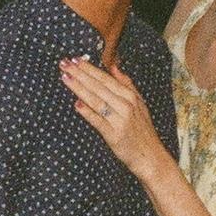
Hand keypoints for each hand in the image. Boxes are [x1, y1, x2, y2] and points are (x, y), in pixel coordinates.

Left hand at [60, 57, 163, 179]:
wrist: (150, 156)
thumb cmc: (142, 130)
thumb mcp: (139, 103)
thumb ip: (126, 84)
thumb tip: (114, 67)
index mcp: (130, 96)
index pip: (105, 78)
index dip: (89, 68)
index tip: (75, 59)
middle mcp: (125, 105)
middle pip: (98, 86)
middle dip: (80, 73)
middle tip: (64, 64)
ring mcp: (120, 120)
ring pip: (96, 100)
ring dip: (79, 88)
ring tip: (66, 78)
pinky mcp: (114, 135)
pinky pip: (98, 121)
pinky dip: (88, 112)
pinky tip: (76, 104)